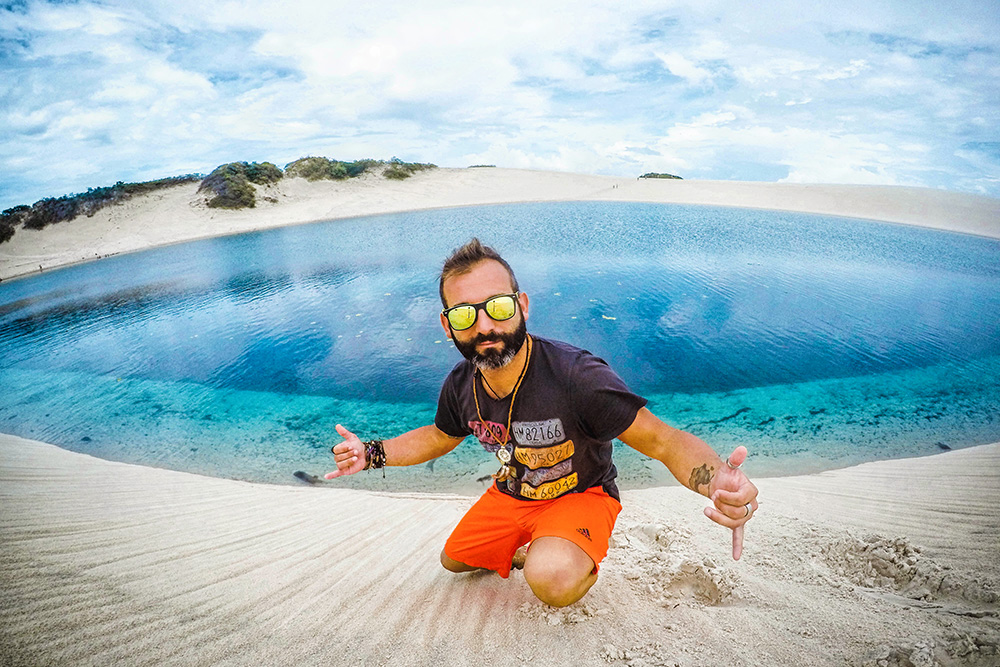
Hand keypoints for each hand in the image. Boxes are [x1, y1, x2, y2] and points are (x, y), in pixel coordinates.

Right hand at [324, 424, 366, 478]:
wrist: (366, 454)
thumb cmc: (357, 445)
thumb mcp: (352, 438)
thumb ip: (344, 433)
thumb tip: (337, 425)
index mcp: (338, 450)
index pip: (336, 450)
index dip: (344, 448)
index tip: (352, 446)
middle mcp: (337, 458)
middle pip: (338, 458)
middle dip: (348, 454)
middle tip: (356, 452)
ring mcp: (341, 465)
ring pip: (340, 464)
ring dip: (349, 461)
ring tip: (356, 458)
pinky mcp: (344, 471)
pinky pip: (336, 474)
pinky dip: (331, 475)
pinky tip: (326, 476)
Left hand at [703, 445, 757, 559]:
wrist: (718, 482)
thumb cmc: (725, 474)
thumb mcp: (728, 465)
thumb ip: (735, 459)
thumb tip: (741, 449)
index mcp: (751, 491)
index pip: (743, 500)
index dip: (728, 498)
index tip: (715, 492)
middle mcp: (751, 505)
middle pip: (739, 513)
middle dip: (723, 507)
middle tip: (711, 498)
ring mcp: (743, 515)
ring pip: (734, 523)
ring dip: (719, 518)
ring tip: (707, 509)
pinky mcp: (735, 522)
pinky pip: (738, 535)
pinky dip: (737, 545)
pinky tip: (735, 557)